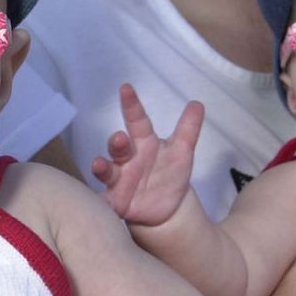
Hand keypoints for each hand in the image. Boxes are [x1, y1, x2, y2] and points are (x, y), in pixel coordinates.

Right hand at [91, 83, 203, 224]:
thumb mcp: (182, 151)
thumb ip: (188, 129)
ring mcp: (119, 179)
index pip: (137, 120)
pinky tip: (97, 203)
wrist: (168, 207)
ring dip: (101, 167)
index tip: (126, 88)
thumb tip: (198, 104)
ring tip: (99, 165)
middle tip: (120, 138)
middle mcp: (127, 158)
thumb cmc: (170, 173)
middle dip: (117, 141)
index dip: (132, 105)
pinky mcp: (115, 201)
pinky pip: (104, 201)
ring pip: (107, 171)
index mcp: (144, 142)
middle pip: (118, 146)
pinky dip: (99, 202)